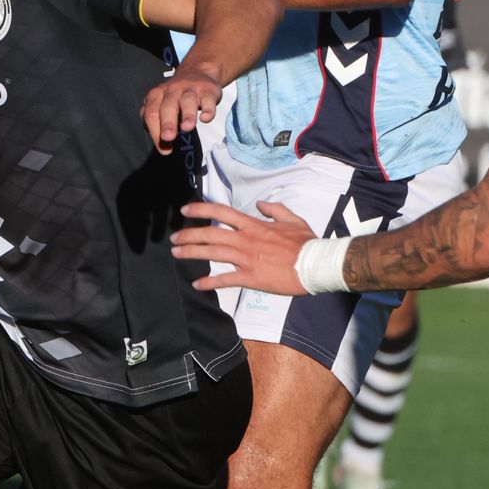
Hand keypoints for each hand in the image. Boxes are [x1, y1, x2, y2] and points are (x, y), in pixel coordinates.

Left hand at [141, 68, 223, 153]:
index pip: (151, 113)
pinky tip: (205, 119)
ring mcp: (190, 89)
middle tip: (168, 138)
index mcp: (156, 95)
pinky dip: (208, 109)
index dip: (155, 131)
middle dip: (167, 123)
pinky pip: (208, 100)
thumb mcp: (161, 105)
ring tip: (187, 128)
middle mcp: (172, 91)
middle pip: (167, 107)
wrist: (198, 71)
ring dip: (187, 115)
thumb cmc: (176, 96)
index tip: (163, 149)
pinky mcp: (208, 90)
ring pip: (187, 101)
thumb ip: (158, 124)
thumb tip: (162, 147)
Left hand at [171, 199, 318, 294]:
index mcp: (254, 225)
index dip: (201, 209)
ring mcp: (246, 259)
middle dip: (188, 234)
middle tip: (173, 238)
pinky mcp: (250, 278)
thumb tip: (261, 204)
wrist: (314, 264)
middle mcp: (245, 240)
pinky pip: (225, 280)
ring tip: (177, 253)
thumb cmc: (306, 243)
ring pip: (212, 254)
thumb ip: (275, 210)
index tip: (185, 210)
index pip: (221, 212)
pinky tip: (197, 284)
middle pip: (210, 234)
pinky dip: (209, 282)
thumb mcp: (292, 219)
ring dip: (191, 253)